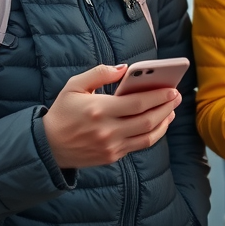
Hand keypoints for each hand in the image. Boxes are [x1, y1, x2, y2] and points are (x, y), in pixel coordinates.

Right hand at [42, 63, 180, 168]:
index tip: (172, 88)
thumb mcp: (74, 86)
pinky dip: (152, 135)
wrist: (48, 146)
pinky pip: (139, 146)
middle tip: (176, 97)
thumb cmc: (63, 112)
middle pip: (147, 120)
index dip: (158, 96)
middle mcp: (107, 131)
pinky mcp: (112, 157)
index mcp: (99, 110)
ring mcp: (111, 147)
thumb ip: (99, 73)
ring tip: (171, 111)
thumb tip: (124, 68)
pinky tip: (158, 124)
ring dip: (163, 123)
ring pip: (147, 137)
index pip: (137, 103)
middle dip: (166, 107)